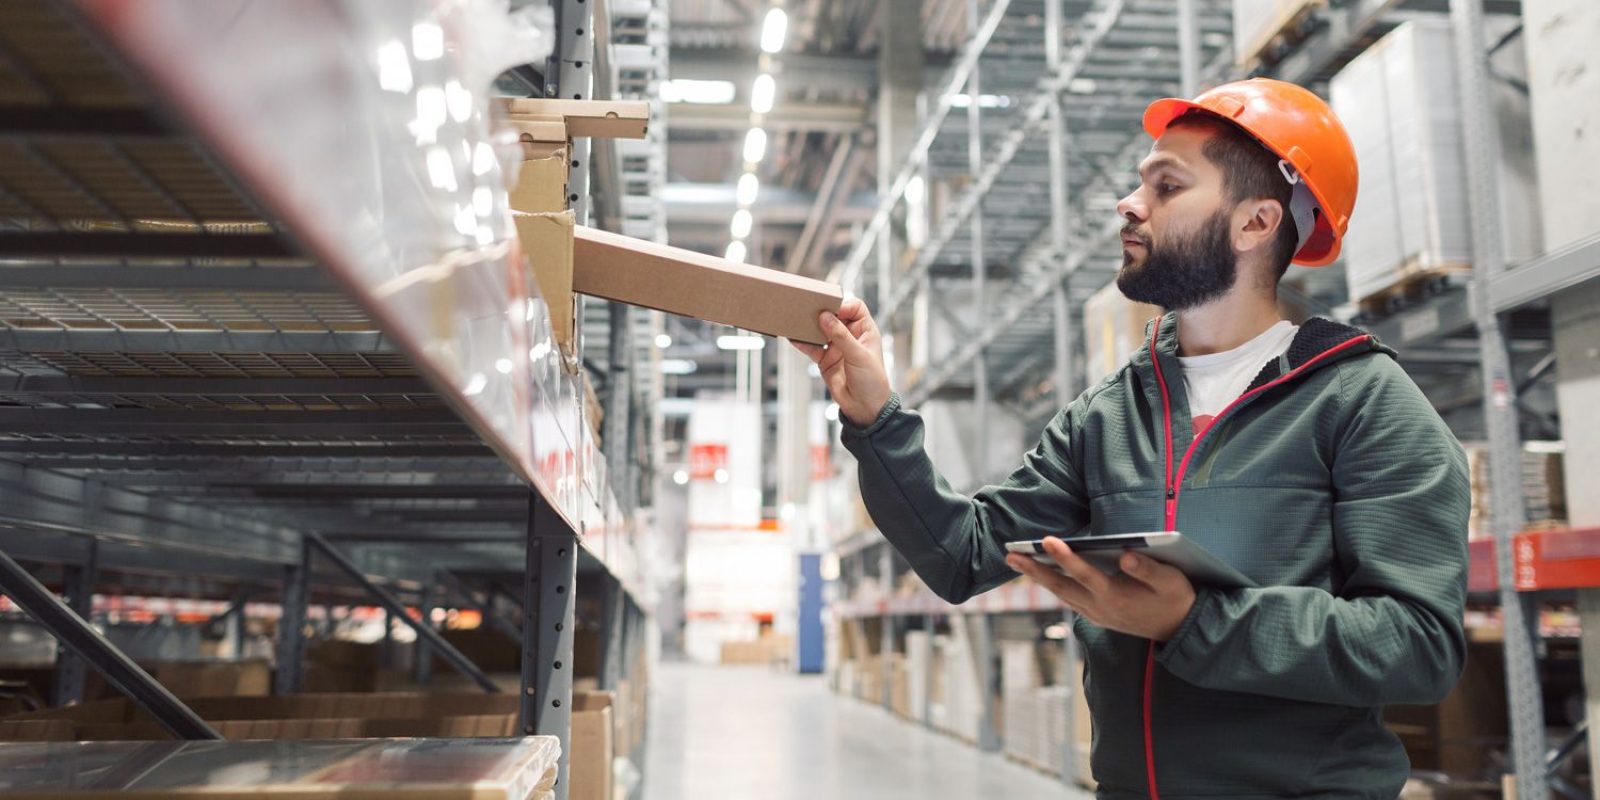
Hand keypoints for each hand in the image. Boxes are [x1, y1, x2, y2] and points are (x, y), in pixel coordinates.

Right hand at [790, 298, 891, 427]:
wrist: (865, 407)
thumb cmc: (872, 380)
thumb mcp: (858, 355)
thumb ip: (841, 336)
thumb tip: (825, 317)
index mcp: (865, 330)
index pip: (854, 308)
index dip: (843, 305)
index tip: (831, 310)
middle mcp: (850, 336)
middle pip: (835, 316)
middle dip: (822, 312)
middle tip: (809, 308)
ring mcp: (837, 347)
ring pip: (821, 331)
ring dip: (810, 326)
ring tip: (798, 320)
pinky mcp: (825, 360)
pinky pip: (812, 348)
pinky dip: (803, 343)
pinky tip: (794, 338)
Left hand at [1005, 537, 1196, 640]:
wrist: (1180, 629)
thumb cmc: (1175, 598)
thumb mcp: (1170, 581)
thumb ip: (1148, 569)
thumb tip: (1127, 554)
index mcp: (1116, 597)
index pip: (1085, 574)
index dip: (1065, 557)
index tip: (1047, 540)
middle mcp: (1101, 608)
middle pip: (1061, 587)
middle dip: (1034, 570)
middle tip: (1010, 555)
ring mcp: (1097, 614)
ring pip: (1061, 594)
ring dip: (1038, 577)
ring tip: (1016, 560)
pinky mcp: (1097, 616)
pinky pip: (1069, 599)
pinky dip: (1053, 586)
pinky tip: (1040, 573)